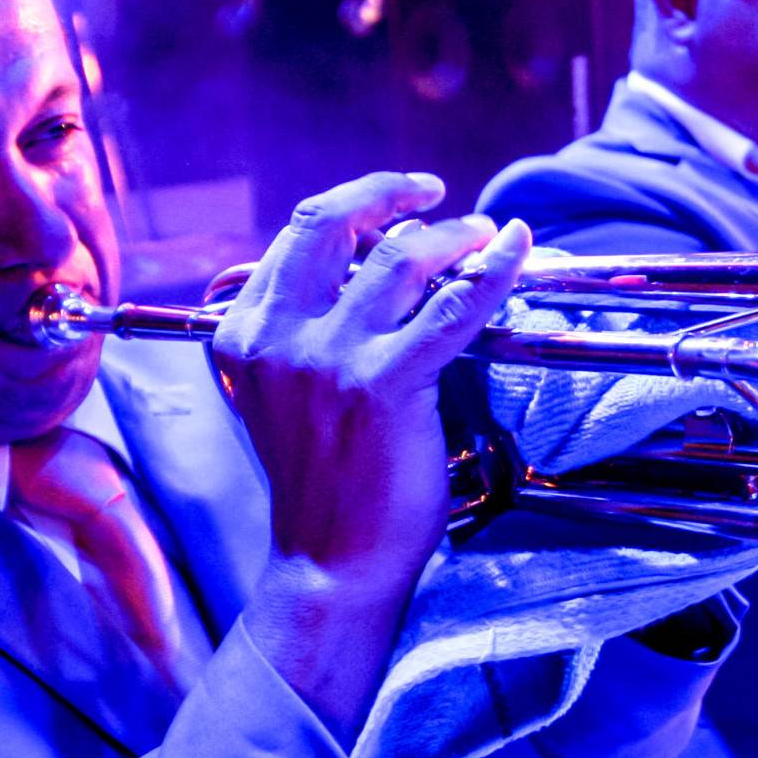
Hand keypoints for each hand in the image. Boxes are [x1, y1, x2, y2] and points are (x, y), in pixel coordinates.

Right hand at [215, 172, 528, 737]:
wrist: (329, 566)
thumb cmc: (323, 485)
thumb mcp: (284, 396)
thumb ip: (305, 333)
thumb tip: (373, 268)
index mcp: (242, 335)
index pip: (296, 238)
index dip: (353, 207)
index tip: (394, 205)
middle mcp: (275, 337)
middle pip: (331, 222)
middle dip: (388, 191)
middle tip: (433, 191)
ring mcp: (327, 359)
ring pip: (399, 255)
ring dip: (451, 233)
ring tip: (483, 234)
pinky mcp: (383, 385)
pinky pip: (452, 306)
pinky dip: (492, 269)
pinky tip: (516, 249)